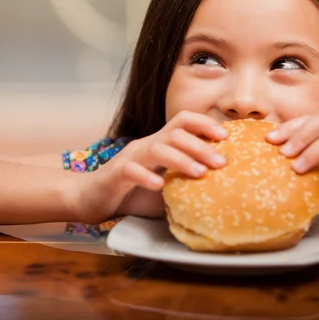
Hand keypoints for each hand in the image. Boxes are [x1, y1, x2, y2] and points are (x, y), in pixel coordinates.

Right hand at [76, 111, 228, 223]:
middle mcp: (146, 145)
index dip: (205, 124)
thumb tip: (221, 190)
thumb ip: (186, 183)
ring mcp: (130, 157)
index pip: (183, 121)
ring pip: (157, 148)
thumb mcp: (166, 185)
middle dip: (201, 146)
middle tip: (222, 162)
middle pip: (176, 134)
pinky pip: (131, 170)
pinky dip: (146, 176)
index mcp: (160, 143)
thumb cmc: (133, 192)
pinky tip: (159, 187)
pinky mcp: (115, 174)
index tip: (227, 137)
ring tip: (200, 173)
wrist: (91, 198)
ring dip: (181, 159)